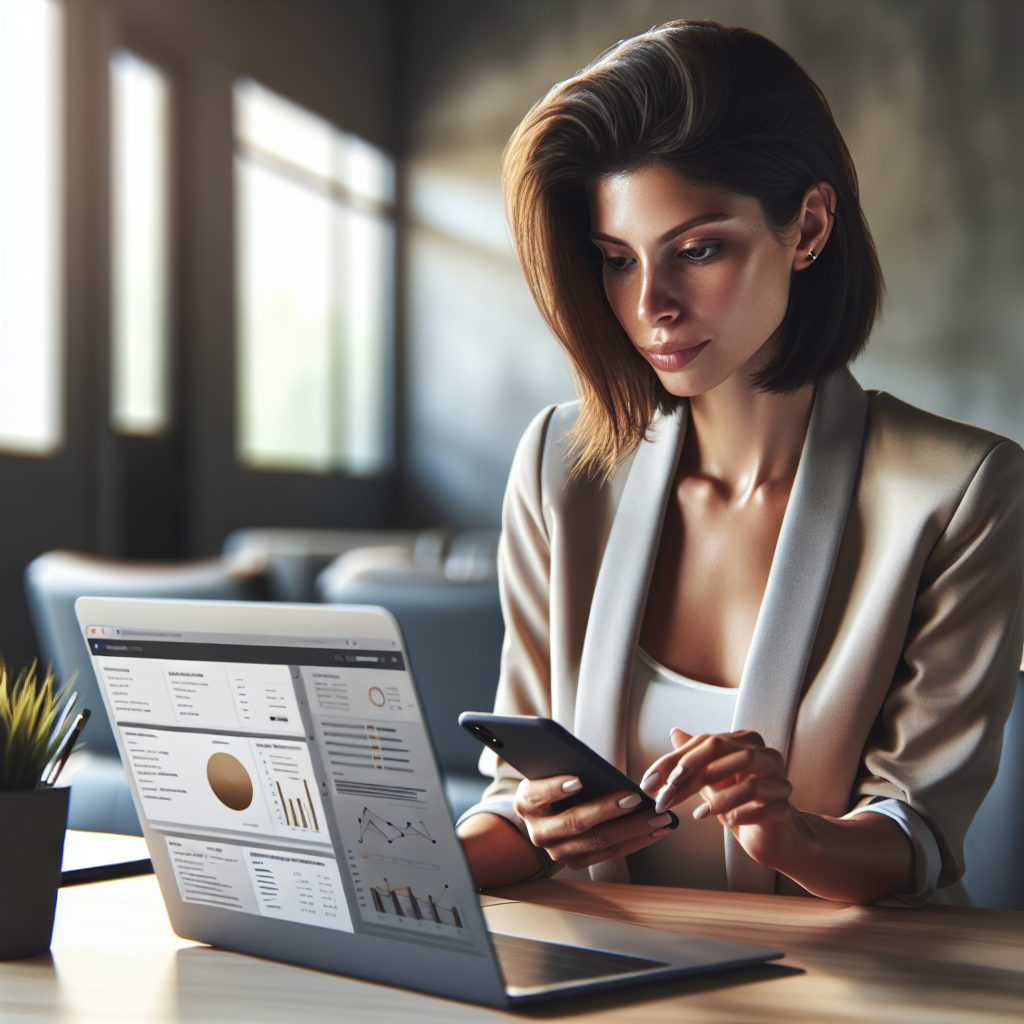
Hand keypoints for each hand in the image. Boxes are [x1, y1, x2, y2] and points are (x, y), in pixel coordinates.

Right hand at [513, 775, 674, 870]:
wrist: (543, 814)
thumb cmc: (551, 783)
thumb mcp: (549, 770)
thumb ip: (561, 764)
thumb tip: (588, 763)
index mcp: (526, 803)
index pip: (539, 794)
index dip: (556, 788)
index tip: (578, 779)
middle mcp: (539, 832)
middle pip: (576, 823)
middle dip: (609, 810)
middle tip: (635, 800)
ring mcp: (558, 851)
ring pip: (598, 842)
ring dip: (632, 829)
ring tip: (656, 817)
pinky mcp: (577, 861)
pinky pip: (610, 853)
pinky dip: (635, 841)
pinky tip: (654, 830)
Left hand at [639, 728, 796, 866]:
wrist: (770, 834)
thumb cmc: (738, 802)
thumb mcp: (710, 779)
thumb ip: (693, 759)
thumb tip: (674, 732)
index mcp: (746, 742)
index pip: (707, 742)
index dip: (676, 760)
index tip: (651, 781)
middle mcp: (765, 755)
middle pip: (727, 752)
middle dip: (693, 771)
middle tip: (670, 792)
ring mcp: (779, 781)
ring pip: (750, 781)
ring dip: (720, 797)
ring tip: (700, 813)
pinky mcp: (785, 809)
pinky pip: (765, 808)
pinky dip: (742, 814)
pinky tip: (727, 822)